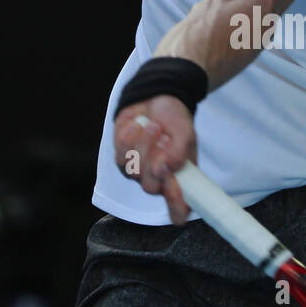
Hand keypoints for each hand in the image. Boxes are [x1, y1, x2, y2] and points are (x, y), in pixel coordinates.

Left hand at [113, 94, 196, 223]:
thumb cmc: (174, 120)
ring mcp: (137, 170)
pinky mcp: (121, 157)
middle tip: (165, 138)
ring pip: (134, 168)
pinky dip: (130, 136)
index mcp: (179, 178)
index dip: (176, 206)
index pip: (179, 208)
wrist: (156, 98)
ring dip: (144, 143)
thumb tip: (166, 168)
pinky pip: (120, 153)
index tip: (176, 194)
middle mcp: (157, 179)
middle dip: (155, 160)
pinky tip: (138, 125)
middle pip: (150, 187)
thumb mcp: (185, 133)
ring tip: (153, 126)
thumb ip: (179, 153)